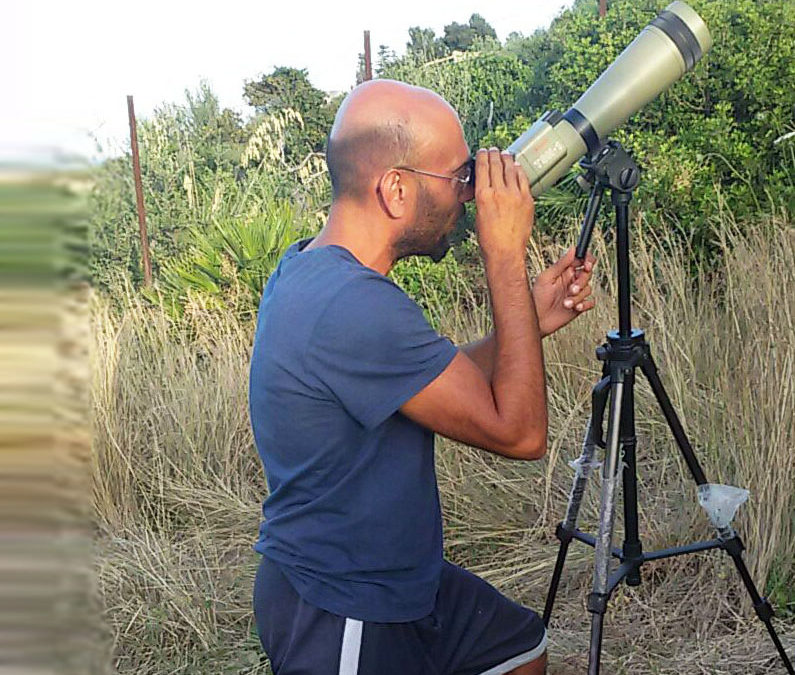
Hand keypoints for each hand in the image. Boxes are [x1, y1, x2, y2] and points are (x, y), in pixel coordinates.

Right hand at [474, 148, 533, 263]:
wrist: (505, 252)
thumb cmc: (490, 239)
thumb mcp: (479, 214)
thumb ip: (482, 197)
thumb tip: (485, 187)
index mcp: (483, 196)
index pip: (482, 168)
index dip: (482, 156)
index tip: (483, 152)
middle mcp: (498, 192)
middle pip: (496, 165)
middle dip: (494, 154)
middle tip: (493, 150)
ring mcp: (514, 195)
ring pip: (510, 169)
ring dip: (507, 159)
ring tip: (505, 154)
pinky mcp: (527, 199)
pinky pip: (523, 178)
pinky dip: (519, 170)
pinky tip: (517, 167)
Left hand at [533, 247, 596, 336]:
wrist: (536, 320)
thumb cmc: (537, 298)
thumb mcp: (546, 278)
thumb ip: (561, 264)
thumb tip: (572, 249)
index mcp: (564, 271)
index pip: (581, 260)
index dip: (587, 260)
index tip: (586, 265)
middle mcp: (571, 281)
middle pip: (587, 275)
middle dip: (581, 282)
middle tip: (571, 289)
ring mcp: (575, 294)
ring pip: (588, 289)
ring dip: (578, 297)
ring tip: (566, 303)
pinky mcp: (579, 306)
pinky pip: (590, 302)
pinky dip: (585, 304)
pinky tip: (575, 307)